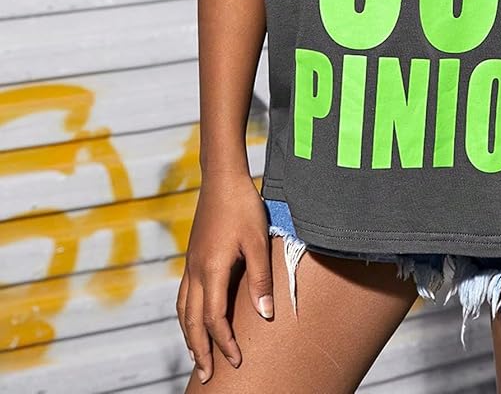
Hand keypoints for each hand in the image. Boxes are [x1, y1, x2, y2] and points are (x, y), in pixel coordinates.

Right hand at [176, 171, 273, 383]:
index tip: (235, 361)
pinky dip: (186, 315)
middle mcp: (195, 271)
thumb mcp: (258, 242)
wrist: (222, 178)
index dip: (224, 343)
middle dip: (199, 350)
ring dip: (189, 335)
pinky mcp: (192, 256)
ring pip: (183, 310)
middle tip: (206, 376)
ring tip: (197, 355)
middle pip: (191, 321)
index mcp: (211, 270)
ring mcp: (191, 263)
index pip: (214, 319)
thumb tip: (265, 314)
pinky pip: (184, 295)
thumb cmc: (243, 207)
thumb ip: (261, 279)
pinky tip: (193, 318)